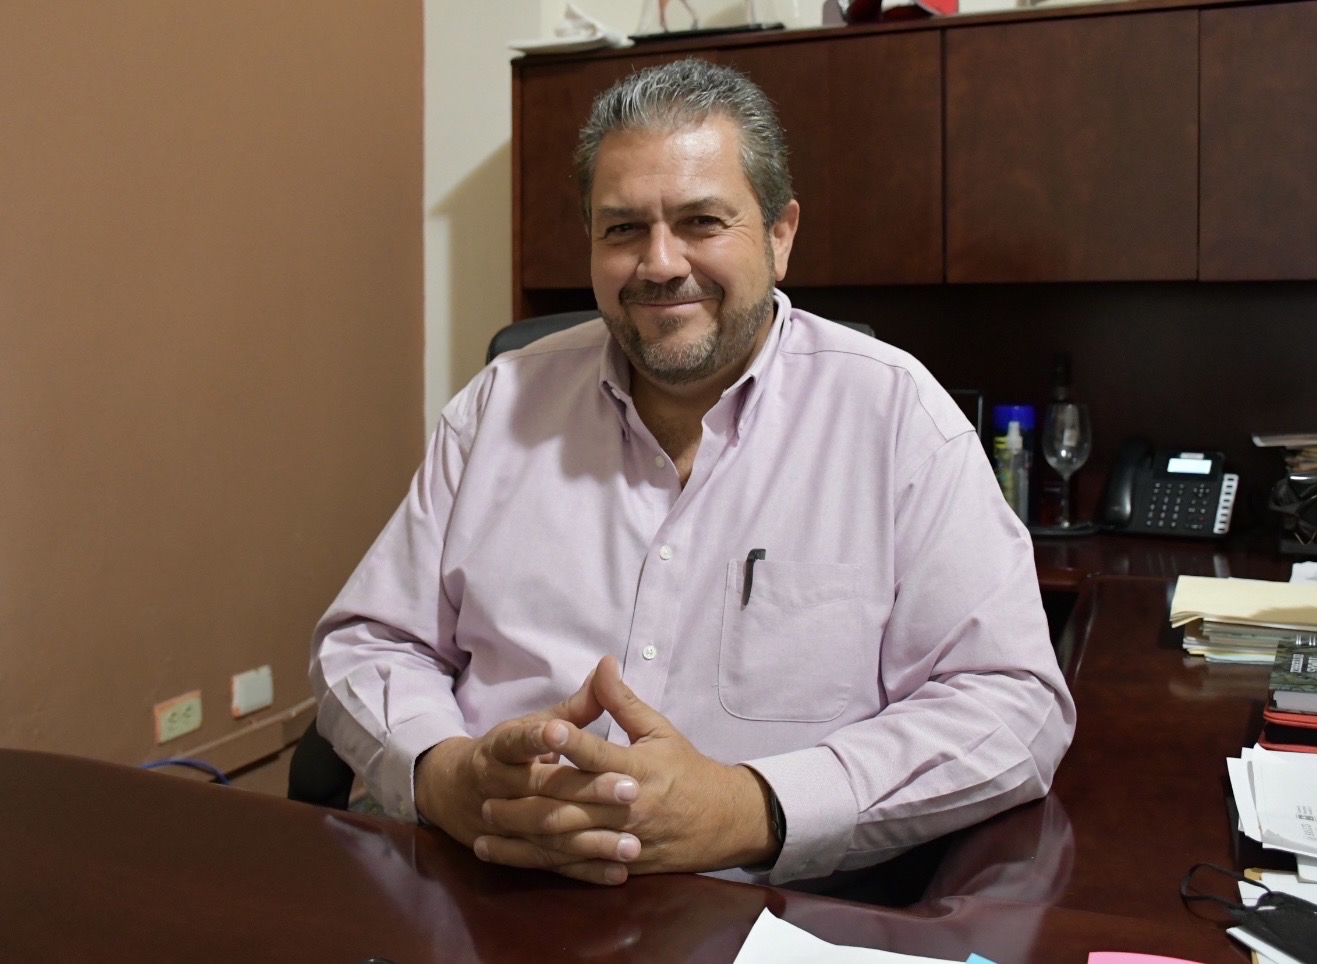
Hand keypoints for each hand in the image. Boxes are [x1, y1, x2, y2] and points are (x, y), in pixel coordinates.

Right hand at [415, 666, 639, 880]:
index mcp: (499, 748)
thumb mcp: (533, 723)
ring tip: (633, 843)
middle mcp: (497, 786)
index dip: (539, 737)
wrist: (454, 791)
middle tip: (632, 789)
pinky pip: (553, 864)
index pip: (518, 741)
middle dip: (587, 790)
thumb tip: (608, 668)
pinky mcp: (519, 851)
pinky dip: (586, 870)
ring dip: (592, 839)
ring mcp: (505, 823)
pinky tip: (618, 872)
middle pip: (542, 789)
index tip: (564, 731)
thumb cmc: (509, 751)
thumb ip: (574, 707)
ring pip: (549, 832)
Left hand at [476, 656, 778, 879]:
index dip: (573, 741)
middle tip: (490, 791)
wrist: (724, 821)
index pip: (599, 755)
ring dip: (523, 835)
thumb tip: (603, 664)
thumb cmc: (687, 769)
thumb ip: (623, 701)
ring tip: (487, 824)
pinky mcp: (619, 862)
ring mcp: (623, 839)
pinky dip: (537, 861)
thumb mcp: (660, 729)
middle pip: (573, 803)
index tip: (545, 729)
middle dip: (530, 798)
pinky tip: (504, 855)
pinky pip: (572, 865)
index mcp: (639, 770)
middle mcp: (628, 807)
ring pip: (566, 839)